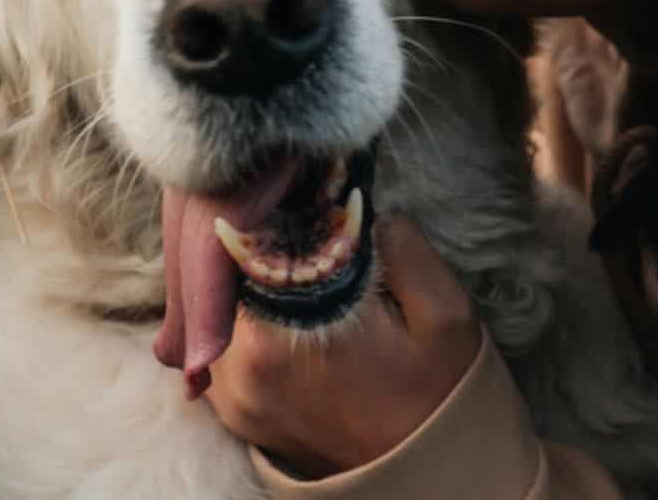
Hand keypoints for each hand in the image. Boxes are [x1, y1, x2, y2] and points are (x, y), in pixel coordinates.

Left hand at [203, 216, 482, 478]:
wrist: (427, 479)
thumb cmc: (439, 394)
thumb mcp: (446, 313)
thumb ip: (402, 247)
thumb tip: (352, 207)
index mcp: (295, 326)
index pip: (249, 238)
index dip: (266, 206)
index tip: (288, 188)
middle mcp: (248, 362)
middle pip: (220, 273)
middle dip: (248, 240)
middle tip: (280, 214)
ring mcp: (234, 394)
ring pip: (211, 310)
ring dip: (235, 281)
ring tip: (275, 260)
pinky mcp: (234, 415)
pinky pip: (213, 349)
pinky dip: (231, 322)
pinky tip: (265, 305)